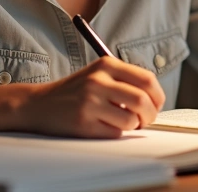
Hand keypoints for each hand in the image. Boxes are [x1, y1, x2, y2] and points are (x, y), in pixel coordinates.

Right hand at [11, 57, 165, 137]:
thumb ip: (126, 80)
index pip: (147, 79)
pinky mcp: (84, 123)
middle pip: (142, 100)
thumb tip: (156, 98)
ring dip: (133, 126)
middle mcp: (98, 81)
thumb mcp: (99, 73)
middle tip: (146, 119)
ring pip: (131, 120)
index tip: (156, 104)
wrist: (39, 104)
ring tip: (124, 122)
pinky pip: (115, 132)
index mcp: (106, 65)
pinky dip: (117, 132)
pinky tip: (106, 126)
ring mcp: (90, 102)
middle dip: (150, 114)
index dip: (158, 96)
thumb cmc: (76, 91)